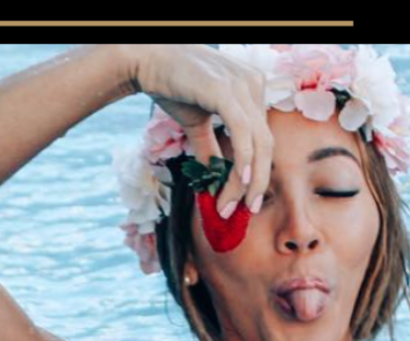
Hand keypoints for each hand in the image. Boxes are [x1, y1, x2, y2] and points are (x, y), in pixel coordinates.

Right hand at [132, 44, 272, 217]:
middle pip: (266, 146)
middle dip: (256, 184)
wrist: (144, 60)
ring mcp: (242, 85)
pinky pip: (243, 132)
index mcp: (252, 91)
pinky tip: (240, 182)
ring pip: (257, 144)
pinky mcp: (225, 90)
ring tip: (231, 205)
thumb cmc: (171, 86)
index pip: (261, 141)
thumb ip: (211, 151)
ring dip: (246, 181)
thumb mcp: (197, 125)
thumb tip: (216, 183)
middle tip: (245, 211)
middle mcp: (253, 85)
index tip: (245, 202)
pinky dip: (244, 159)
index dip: (256, 175)